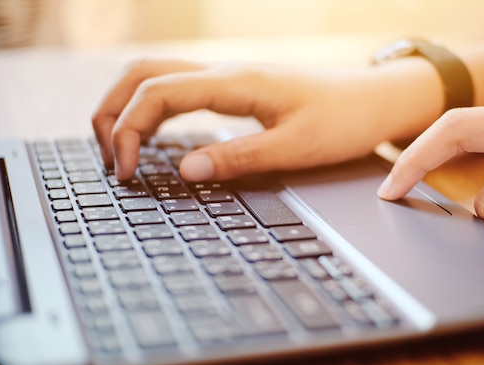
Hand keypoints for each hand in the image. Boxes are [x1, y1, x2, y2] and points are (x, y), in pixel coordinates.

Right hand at [92, 58, 438, 181]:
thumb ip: (238, 158)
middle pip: (143, 73)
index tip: (123, 172)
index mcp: (235, 82)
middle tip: (107, 158)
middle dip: (112, 110)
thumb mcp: (295, 146)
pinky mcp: (237, 89)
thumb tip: (184, 171)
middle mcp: (225, 72)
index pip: (156, 93)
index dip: (126, 129)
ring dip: (129, 106)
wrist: (376, 100)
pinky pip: (180, 88)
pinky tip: (156, 138)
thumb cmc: (345, 119)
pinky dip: (154, 109)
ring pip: (158, 75)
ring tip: (120, 148)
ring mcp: (230, 77)